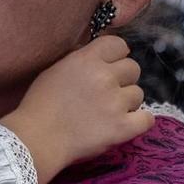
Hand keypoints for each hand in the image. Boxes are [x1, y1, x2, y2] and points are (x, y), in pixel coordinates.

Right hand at [2, 34, 148, 183]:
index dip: (116, 56)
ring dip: (127, 103)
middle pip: (133, 68)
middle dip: (123, 80)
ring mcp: (115, 102)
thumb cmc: (39, 105)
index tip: (110, 67)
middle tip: (108, 94)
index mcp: (86, 59)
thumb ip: (80, 60)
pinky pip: (147, 119)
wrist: (37, 139)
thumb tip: (99, 56)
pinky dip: (139, 122)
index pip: (118, 45)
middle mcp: (104, 76)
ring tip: (109, 113)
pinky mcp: (122, 127)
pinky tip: (126, 124)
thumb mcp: (55, 70)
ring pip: (138, 94)